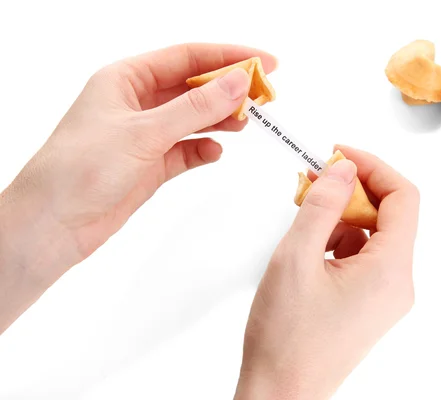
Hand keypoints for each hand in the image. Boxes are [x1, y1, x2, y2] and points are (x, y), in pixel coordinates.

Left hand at [0, 43, 275, 332]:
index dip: (229, 57)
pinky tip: (214, 153)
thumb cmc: (80, 169)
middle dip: (228, 89)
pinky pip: (187, 150)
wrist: (54, 225)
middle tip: (264, 95)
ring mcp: (145, 135)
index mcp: (126, 79)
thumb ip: (196, 107)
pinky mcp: (150, 165)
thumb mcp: (144, 132)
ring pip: (194, 118)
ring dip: (220, 119)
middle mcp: (137, 103)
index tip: (265, 63)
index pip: (187, 57)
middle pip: (194, 87)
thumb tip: (238, 82)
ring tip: (246, 122)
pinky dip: (203, 149)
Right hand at [234, 145, 419, 399]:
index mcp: (391, 271)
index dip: (372, 166)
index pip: (403, 197)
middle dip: (352, 191)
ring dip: (342, 216)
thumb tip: (342, 166)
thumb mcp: (296, 257)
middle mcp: (398, 283)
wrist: (280, 393)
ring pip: (374, 235)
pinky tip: (310, 248)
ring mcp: (386, 296)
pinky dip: (340, 241)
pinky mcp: (370, 304)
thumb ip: (322, 204)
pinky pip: (364, 257)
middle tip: (313, 181)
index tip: (339, 153)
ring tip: (304, 217)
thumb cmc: (285, 336)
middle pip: (390, 215)